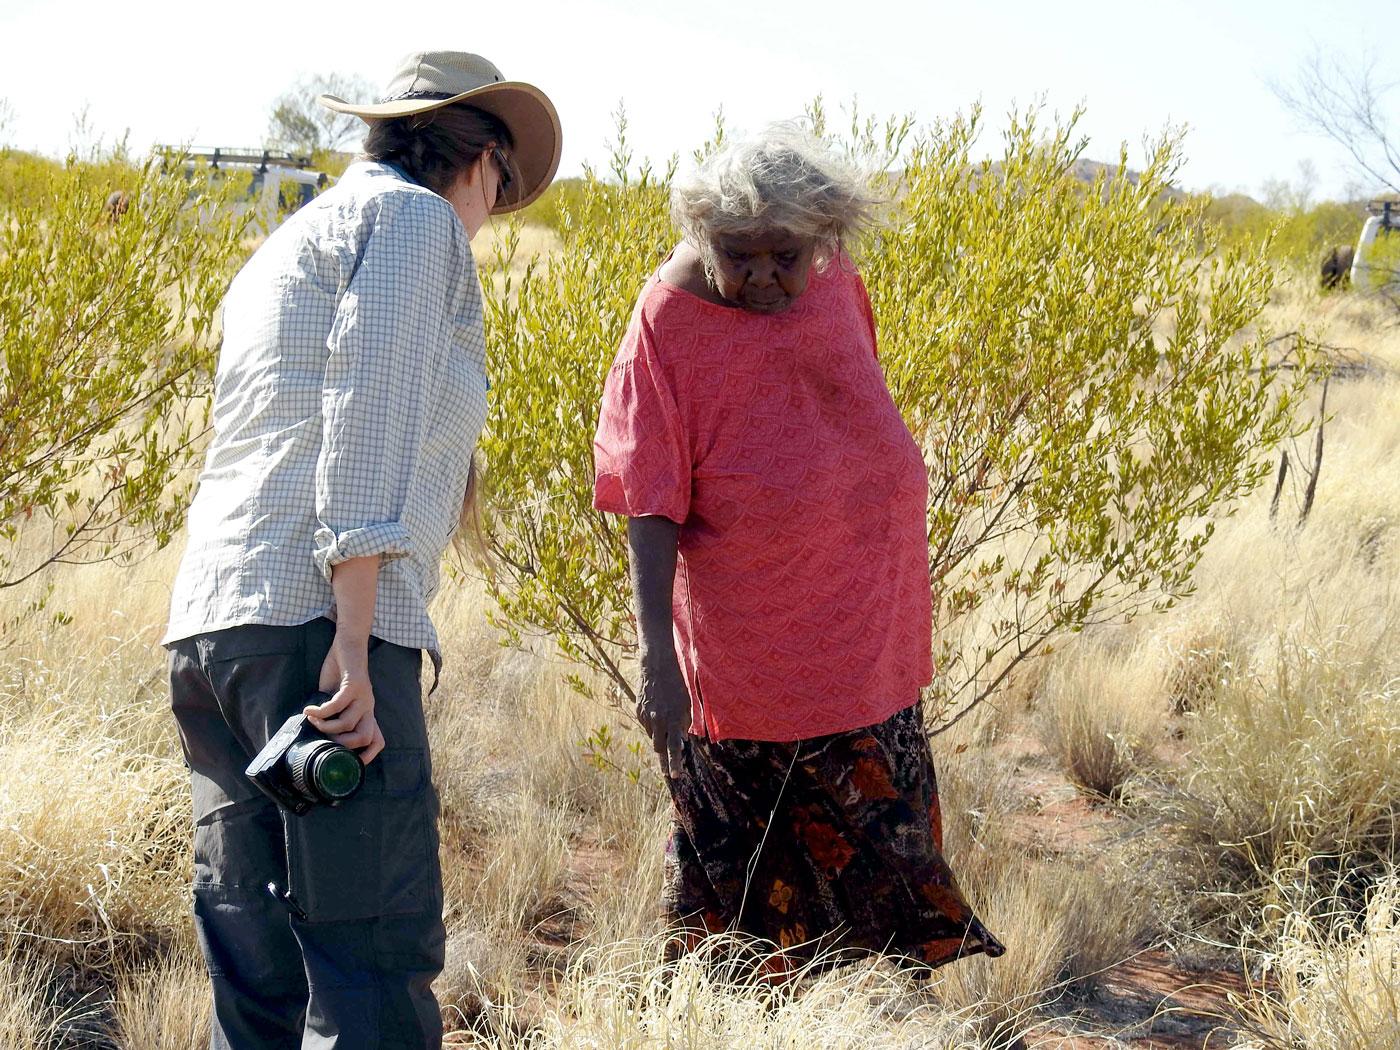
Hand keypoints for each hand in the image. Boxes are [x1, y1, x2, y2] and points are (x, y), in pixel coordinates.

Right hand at [307, 637, 384, 763]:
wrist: (348, 644)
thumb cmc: (341, 672)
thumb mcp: (336, 697)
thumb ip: (332, 714)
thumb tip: (314, 732)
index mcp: (366, 712)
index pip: (377, 740)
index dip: (366, 756)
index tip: (345, 761)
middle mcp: (368, 706)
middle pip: (365, 737)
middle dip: (342, 744)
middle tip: (323, 738)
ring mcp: (363, 696)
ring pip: (348, 723)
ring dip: (325, 726)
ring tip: (312, 719)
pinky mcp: (354, 685)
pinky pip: (336, 705)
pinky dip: (320, 711)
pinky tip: (309, 710)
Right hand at [635, 652, 691, 778]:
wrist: (657, 668)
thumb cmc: (677, 685)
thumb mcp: (688, 704)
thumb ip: (685, 723)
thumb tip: (683, 739)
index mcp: (672, 720)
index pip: (673, 748)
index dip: (674, 763)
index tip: (675, 775)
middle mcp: (658, 721)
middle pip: (659, 747)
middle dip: (663, 758)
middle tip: (668, 769)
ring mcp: (646, 717)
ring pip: (652, 735)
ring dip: (660, 736)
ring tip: (666, 722)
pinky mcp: (638, 711)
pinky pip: (646, 724)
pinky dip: (653, 724)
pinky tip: (658, 712)